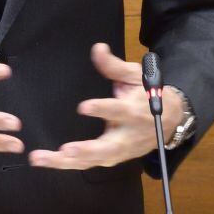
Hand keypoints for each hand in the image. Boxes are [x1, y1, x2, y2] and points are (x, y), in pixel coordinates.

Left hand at [28, 43, 182, 169]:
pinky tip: (48, 161)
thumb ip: (113, 65)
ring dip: (68, 162)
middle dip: (85, 151)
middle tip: (65, 150)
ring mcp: (121, 150)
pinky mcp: (113, 157)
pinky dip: (68, 165)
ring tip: (43, 158)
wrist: (170, 119)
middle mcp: (128, 134)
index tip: (84, 107)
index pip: (118, 111)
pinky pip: (89, 164)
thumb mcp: (135, 75)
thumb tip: (98, 48)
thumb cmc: (149, 94)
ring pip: (94, 160)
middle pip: (107, 148)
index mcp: (135, 111)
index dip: (102, 110)